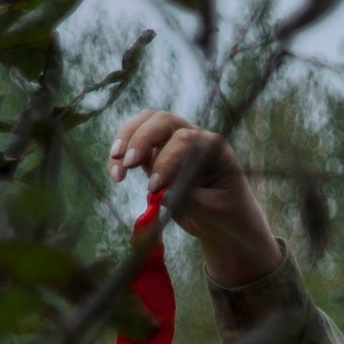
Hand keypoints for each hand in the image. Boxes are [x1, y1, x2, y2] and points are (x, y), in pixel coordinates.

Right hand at [107, 110, 282, 287]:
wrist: (224, 221)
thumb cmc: (227, 214)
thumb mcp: (216, 211)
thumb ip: (192, 201)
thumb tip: (162, 194)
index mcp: (213, 146)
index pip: (186, 140)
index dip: (167, 160)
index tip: (154, 187)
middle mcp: (194, 136)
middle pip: (163, 121)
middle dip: (142, 139)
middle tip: (127, 163)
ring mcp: (173, 142)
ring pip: (145, 124)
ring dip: (126, 141)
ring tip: (117, 170)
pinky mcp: (156, 154)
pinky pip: (134, 143)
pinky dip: (121, 155)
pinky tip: (115, 173)